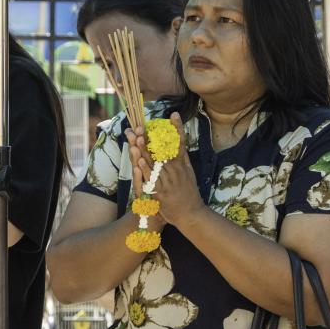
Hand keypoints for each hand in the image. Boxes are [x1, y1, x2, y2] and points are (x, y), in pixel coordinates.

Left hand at [129, 113, 203, 228]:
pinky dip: (144, 170)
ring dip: (145, 150)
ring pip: (154, 163)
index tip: (174, 114)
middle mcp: (175, 170)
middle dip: (152, 136)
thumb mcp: (190, 173)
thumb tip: (181, 143)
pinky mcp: (160, 192)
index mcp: (182, 165)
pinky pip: (150, 179)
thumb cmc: (189, 193)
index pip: (179, 142)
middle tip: (143, 124)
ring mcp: (167, 181)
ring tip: (138, 137)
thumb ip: (183, 158)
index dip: (177, 128)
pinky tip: (138, 161)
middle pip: (162, 150)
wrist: (191, 214)